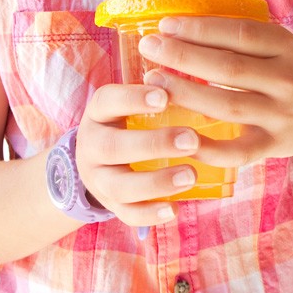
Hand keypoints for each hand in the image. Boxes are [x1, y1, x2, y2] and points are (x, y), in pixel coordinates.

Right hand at [74, 83, 202, 226]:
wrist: (100, 157)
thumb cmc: (132, 118)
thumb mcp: (136, 99)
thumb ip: (162, 90)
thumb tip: (201, 78)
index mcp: (99, 112)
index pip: (108, 100)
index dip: (134, 99)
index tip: (165, 96)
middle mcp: (92, 145)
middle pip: (112, 147)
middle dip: (153, 144)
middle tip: (192, 139)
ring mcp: (98, 179)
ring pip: (119, 186)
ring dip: (156, 182)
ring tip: (191, 175)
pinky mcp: (110, 205)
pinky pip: (126, 215)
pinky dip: (150, 215)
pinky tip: (175, 210)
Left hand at [137, 14, 292, 171]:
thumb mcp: (283, 45)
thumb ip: (247, 28)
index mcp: (286, 46)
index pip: (240, 33)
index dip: (202, 28)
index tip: (165, 24)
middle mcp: (287, 78)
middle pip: (230, 67)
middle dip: (185, 56)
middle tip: (148, 46)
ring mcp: (283, 113)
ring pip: (230, 105)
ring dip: (188, 94)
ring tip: (154, 83)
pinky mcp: (277, 145)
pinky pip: (240, 151)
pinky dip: (210, 148)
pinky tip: (182, 138)